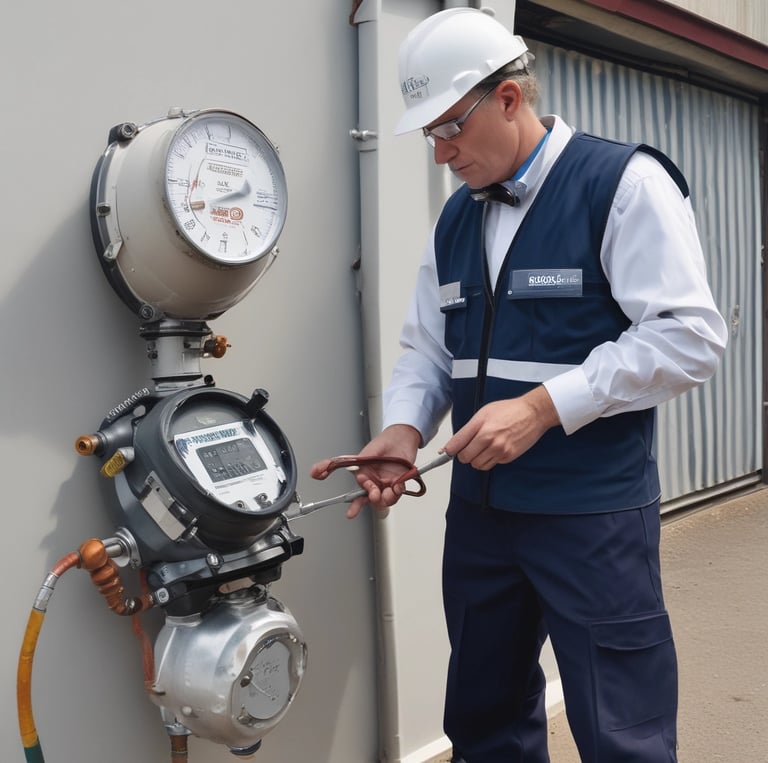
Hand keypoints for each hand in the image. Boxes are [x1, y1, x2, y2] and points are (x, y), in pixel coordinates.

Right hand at [310, 424, 421, 517]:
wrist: (401, 438)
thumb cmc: (382, 443)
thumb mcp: (362, 454)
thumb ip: (347, 463)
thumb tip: (325, 469)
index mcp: (364, 477)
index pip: (357, 495)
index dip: (354, 506)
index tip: (350, 514)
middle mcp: (375, 483)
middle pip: (372, 501)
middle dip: (373, 500)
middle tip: (374, 494)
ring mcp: (387, 484)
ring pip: (385, 500)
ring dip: (387, 498)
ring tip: (390, 489)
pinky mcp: (399, 483)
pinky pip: (398, 494)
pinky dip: (398, 491)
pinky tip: (398, 485)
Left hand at [442, 386, 559, 470]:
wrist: (533, 413)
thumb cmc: (509, 410)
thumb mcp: (484, 413)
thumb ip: (467, 429)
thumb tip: (452, 445)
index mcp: (480, 425)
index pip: (456, 444)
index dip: (449, 450)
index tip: (446, 452)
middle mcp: (489, 438)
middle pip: (465, 458)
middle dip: (464, 454)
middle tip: (469, 447)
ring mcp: (499, 449)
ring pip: (477, 465)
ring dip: (477, 459)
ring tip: (484, 448)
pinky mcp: (508, 457)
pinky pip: (491, 465)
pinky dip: (490, 459)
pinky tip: (496, 448)